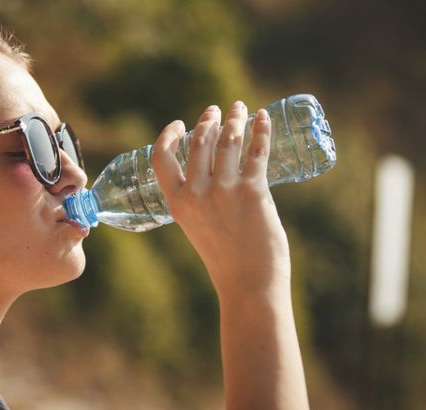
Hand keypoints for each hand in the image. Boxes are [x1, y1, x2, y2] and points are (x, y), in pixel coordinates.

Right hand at [151, 101, 289, 297]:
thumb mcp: (198, 227)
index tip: (180, 123)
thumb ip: (199, 199)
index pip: (162, 158)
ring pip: (228, 141)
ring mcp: (224, 191)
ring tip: (240, 109)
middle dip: (209, 119)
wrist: (249, 284)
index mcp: (177, 203)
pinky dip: (261, 130)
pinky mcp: (253, 191)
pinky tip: (263, 117)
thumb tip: (215, 168)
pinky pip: (257, 151)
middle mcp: (197, 194)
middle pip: (199, 142)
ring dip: (235, 119)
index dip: (169, 135)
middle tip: (219, 110)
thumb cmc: (227, 259)